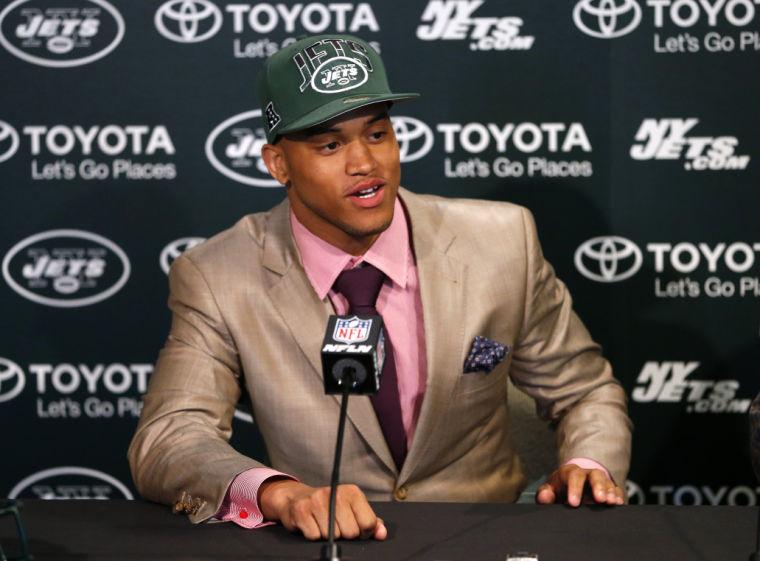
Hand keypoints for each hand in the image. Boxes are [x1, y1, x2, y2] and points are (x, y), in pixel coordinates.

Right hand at [259, 479, 386, 540]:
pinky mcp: (302, 511)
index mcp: (352, 492)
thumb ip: (369, 521)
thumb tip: (381, 533)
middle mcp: (336, 493)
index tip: (354, 527)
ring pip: (332, 536)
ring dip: (327, 535)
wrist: (296, 498)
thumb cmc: (328, 505)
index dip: (362, 532)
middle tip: (335, 524)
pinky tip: (312, 524)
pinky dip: (313, 535)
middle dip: (344, 534)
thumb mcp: (352, 508)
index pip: (368, 523)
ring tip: (322, 523)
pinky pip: (314, 536)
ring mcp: (317, 501)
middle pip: (350, 532)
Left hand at [536, 464, 623, 506]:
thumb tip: (544, 496)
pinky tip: (619, 502)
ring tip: (611, 502)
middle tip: (600, 499)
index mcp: (569, 472)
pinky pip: (615, 488)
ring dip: (609, 491)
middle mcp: (586, 473)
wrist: (569, 484)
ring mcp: (598, 480)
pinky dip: (617, 495)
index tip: (573, 503)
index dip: (574, 489)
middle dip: (598, 486)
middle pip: (594, 475)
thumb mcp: (550, 490)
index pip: (573, 476)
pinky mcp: (608, 488)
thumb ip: (545, 494)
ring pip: (606, 481)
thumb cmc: (559, 489)